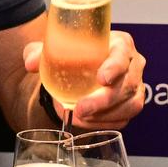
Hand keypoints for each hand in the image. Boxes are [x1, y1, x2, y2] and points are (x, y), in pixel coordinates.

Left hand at [22, 29, 145, 126]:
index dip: (114, 68)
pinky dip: (105, 123)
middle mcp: (133, 64)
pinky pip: (125, 118)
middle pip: (126, 84)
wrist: (80, 70)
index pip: (122, 55)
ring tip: (80, 117)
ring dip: (105, 115)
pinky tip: (87, 122)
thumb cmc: (72, 56)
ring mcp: (136, 85)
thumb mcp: (52, 50)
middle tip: (80, 108)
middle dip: (103, 100)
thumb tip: (31, 64)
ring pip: (130, 104)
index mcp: (119, 43)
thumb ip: (38, 53)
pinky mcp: (131, 104)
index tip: (101, 79)